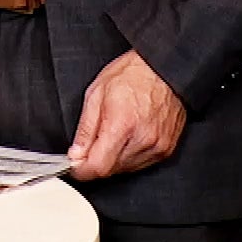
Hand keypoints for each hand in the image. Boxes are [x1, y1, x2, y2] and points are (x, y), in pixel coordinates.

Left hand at [67, 50, 185, 180]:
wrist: (164, 70)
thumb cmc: (132, 75)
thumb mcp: (96, 94)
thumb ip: (85, 129)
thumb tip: (76, 154)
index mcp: (122, 125)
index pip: (99, 166)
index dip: (82, 171)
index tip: (74, 167)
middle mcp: (142, 140)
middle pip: (111, 170)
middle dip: (95, 162)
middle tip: (89, 147)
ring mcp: (157, 147)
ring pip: (126, 169)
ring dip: (112, 160)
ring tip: (111, 135)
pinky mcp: (167, 150)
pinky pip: (142, 164)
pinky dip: (129, 157)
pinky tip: (126, 139)